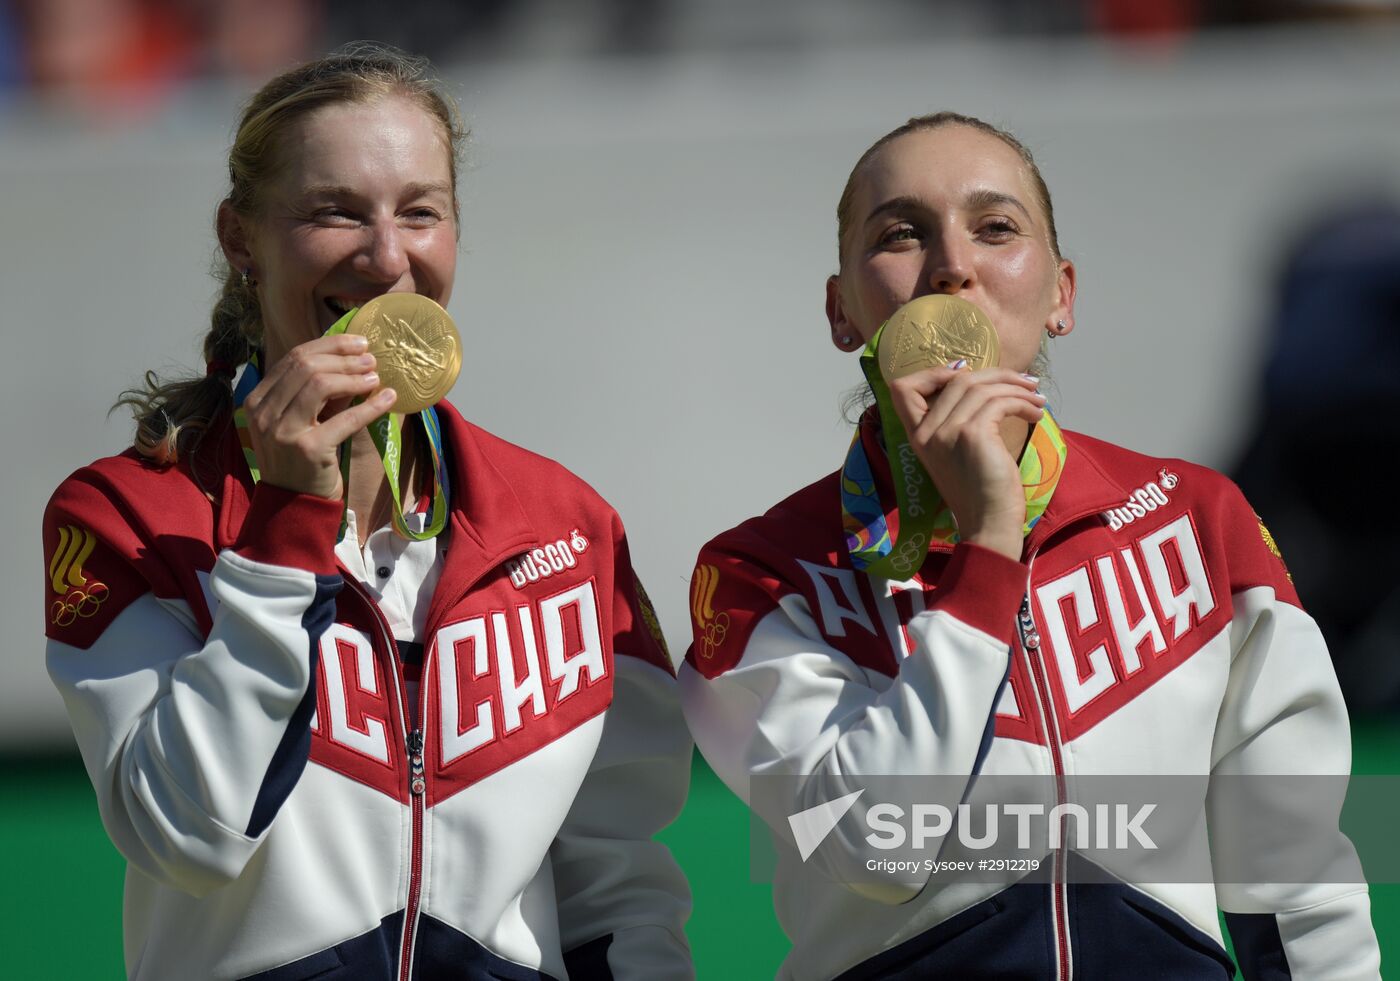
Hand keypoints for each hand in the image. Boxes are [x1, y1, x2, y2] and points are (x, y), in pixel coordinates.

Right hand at [240, 334, 395, 499]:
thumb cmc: (300, 459)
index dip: (329, 345)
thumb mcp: (301, 420)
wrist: (295, 505)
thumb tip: (354, 360)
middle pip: (306, 366)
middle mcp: (264, 412)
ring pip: (320, 384)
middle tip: (371, 359)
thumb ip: (318, 392)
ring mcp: (283, 431)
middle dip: (343, 358)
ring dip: (354, 377)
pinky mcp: (308, 449)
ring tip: (375, 376)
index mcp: (258, 400)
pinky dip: (370, 406)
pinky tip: (387, 398)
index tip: (357, 343)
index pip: (293, 358)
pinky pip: (345, 418)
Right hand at [886, 365, 1045, 560]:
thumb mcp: (956, 453)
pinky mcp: (972, 435)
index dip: (933, 372)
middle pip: (957, 379)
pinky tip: (1036, 413)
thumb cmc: (978, 491)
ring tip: (1036, 398)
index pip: (903, 388)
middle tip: (1025, 383)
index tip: (966, 373)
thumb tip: (982, 382)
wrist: (988, 524)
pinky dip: (1023, 402)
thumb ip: (956, 422)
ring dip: (1017, 387)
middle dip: (997, 374)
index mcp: (917, 436)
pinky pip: (1000, 401)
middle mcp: (926, 431)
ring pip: (981, 387)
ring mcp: (947, 432)